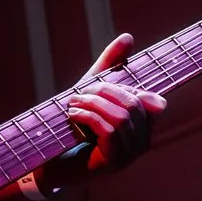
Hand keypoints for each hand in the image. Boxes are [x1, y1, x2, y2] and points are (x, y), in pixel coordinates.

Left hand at [64, 33, 165, 175]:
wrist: (50, 162)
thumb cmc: (74, 126)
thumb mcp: (92, 91)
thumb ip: (110, 66)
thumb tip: (128, 37)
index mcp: (143, 125)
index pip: (151, 100)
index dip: (126, 87)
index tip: (96, 83)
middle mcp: (142, 141)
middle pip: (134, 105)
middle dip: (104, 92)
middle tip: (79, 93)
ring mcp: (130, 155)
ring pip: (122, 117)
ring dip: (93, 104)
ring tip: (73, 103)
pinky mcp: (113, 163)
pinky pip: (110, 131)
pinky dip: (89, 117)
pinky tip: (72, 115)